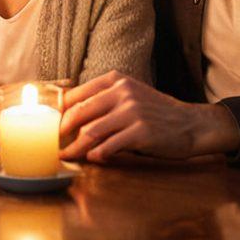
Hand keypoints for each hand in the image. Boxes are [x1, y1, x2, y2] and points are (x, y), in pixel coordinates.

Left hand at [59, 71, 239, 162]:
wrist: (192, 124)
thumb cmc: (157, 113)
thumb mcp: (131, 96)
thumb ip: (105, 100)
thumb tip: (71, 113)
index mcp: (116, 81)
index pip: (77, 94)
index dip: (59, 111)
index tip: (48, 124)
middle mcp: (122, 92)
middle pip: (79, 112)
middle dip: (61, 131)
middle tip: (52, 144)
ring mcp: (132, 111)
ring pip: (91, 131)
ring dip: (75, 148)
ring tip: (67, 156)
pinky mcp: (141, 132)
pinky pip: (110, 145)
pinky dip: (98, 154)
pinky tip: (93, 159)